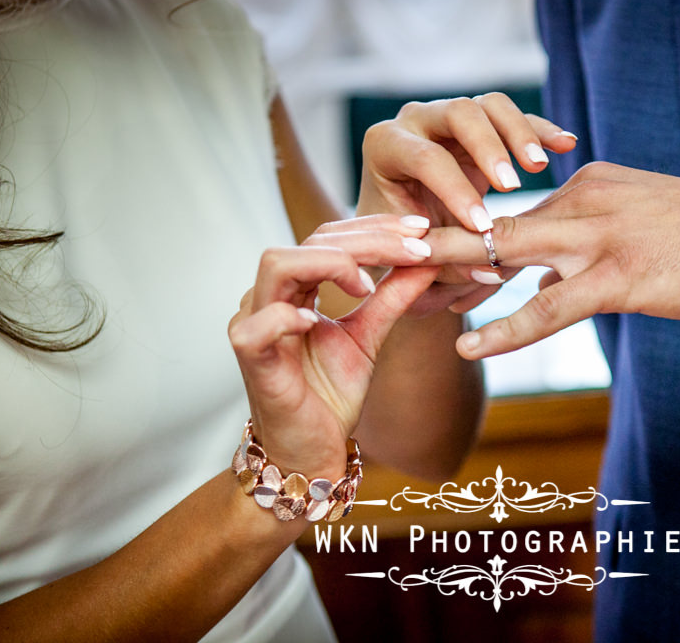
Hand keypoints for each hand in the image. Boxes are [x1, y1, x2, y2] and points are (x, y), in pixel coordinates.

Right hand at [227, 215, 437, 477]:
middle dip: (368, 240)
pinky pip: (258, 325)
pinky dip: (287, 316)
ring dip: (331, 264)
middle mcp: (269, 296)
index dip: (376, 229)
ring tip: (367, 286)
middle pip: (310, 241)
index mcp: (294, 287)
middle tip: (416, 248)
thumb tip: (430, 259)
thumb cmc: (329, 394)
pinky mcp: (249, 358)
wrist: (312, 451)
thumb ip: (392, 297)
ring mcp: (253, 323)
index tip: (422, 230)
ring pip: (277, 264)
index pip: (330, 237)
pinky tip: (318, 320)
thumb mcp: (369, 336)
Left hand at [357, 93, 576, 313]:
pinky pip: (515, 117)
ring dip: (520, 133)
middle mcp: (414, 121)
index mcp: (385, 148)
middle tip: (514, 187)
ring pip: (490, 106)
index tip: (484, 226)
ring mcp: (450, 116)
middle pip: (459, 113)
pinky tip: (566, 145)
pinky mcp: (482, 124)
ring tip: (540, 168)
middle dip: (490, 149)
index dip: (456, 190)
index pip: (425, 158)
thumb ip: (448, 265)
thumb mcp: (419, 263)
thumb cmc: (406, 253)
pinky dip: (540, 130)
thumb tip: (489, 267)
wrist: (411, 239)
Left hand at [420, 162, 679, 358]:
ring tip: (400, 292)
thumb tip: (544, 283)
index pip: (506, 208)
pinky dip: (502, 327)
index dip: (458, 234)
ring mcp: (597, 238)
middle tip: (380, 255)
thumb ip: (580, 248)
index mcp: (584, 185)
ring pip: (504, 254)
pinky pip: (548, 308)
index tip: (414, 246)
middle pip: (488, 221)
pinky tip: (468, 346)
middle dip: (431, 240)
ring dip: (449, 275)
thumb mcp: (632, 226)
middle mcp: (581, 201)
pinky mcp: (618, 278)